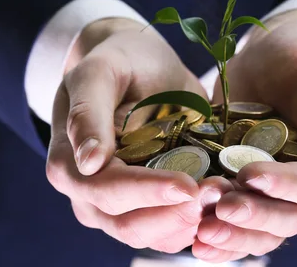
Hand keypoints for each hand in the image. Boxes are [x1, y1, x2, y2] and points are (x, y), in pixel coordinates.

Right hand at [46, 17, 227, 252]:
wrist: (139, 65)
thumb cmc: (119, 62)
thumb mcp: (99, 72)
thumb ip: (88, 112)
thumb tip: (89, 163)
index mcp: (69, 163)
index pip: (105, 190)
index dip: (146, 191)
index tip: (189, 185)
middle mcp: (89, 196)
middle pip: (129, 224)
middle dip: (175, 213)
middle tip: (219, 192)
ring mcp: (119, 207)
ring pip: (153, 235)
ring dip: (192, 222)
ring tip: (227, 195)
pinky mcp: (149, 207)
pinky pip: (172, 231)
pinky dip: (199, 222)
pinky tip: (224, 201)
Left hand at [194, 9, 296, 262]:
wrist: (282, 52)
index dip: (287, 185)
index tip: (250, 174)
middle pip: (291, 217)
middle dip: (255, 214)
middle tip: (218, 205)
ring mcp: (284, 193)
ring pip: (266, 230)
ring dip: (235, 234)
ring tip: (201, 228)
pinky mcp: (254, 190)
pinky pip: (243, 225)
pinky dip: (224, 238)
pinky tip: (198, 243)